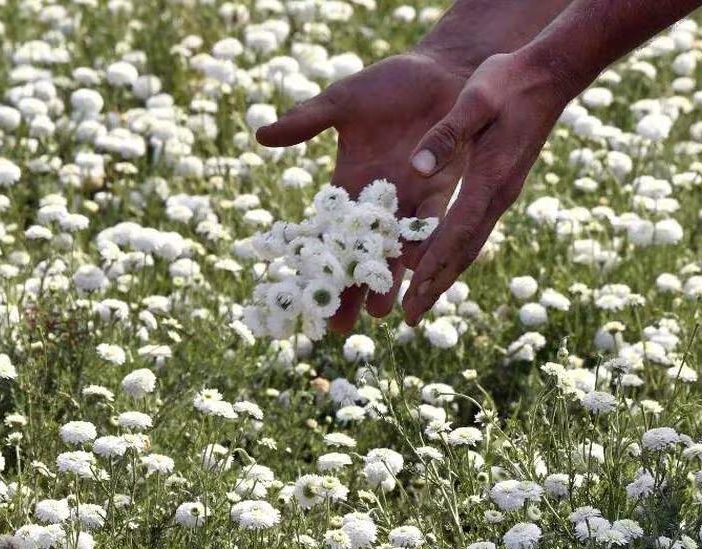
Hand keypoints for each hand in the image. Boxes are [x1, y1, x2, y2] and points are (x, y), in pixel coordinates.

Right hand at [255, 52, 470, 331]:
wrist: (442, 70)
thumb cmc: (390, 82)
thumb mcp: (342, 100)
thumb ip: (306, 121)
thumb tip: (259, 136)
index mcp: (349, 181)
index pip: (328, 230)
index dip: (316, 262)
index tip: (302, 292)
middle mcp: (379, 198)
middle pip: (361, 252)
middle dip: (352, 288)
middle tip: (340, 326)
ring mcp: (411, 198)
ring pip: (395, 249)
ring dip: (390, 280)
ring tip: (383, 314)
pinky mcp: (442, 190)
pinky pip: (431, 226)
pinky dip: (423, 248)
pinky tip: (417, 273)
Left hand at [401, 52, 571, 324]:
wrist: (549, 75)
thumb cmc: (509, 80)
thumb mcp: (475, 99)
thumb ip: (447, 134)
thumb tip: (417, 168)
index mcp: (490, 179)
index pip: (456, 232)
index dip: (432, 265)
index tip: (411, 294)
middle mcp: (498, 196)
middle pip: (464, 252)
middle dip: (435, 285)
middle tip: (409, 317)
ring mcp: (501, 194)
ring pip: (470, 246)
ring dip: (444, 276)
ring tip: (420, 303)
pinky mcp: (500, 187)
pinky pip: (474, 230)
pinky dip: (454, 253)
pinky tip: (439, 264)